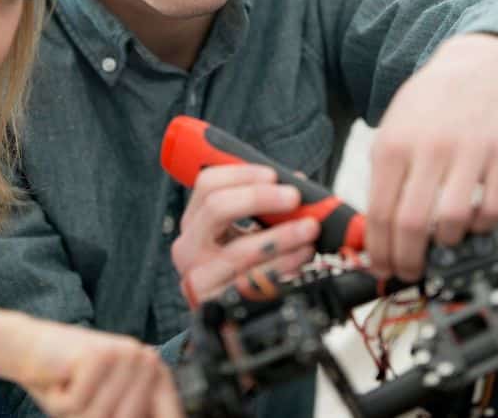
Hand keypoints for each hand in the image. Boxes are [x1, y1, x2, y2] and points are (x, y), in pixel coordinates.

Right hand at [10, 320, 183, 417]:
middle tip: (79, 398)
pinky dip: (59, 400)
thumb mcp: (104, 409)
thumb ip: (131, 413)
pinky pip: (76, 404)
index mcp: (153, 371)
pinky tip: (60, 377)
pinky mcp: (97, 354)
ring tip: (70, 388)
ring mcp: (124, 354)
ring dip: (75, 413)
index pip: (169, 413)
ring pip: (99, 417)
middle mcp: (144, 359)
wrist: (30, 346)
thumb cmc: (67, 385)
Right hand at [172, 163, 319, 305]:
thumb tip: (299, 184)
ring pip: (240, 250)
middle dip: (261, 198)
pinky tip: (301, 260)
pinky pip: (254, 284)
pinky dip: (284, 269)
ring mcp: (199, 279)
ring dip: (282, 237)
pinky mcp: (216, 306)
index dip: (242, 174)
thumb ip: (264, 209)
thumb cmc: (242, 269)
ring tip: (309, 230)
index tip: (274, 175)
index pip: (208, 184)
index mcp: (193, 223)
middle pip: (217, 208)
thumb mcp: (243, 235)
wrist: (233, 322)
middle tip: (294, 197)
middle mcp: (188, 249)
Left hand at [365, 33, 497, 281]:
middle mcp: (429, 148)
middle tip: (410, 271)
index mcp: (393, 144)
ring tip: (441, 243)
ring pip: (453, 221)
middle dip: (407, 260)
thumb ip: (384, 176)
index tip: (383, 268)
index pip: (380, 213)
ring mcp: (469, 151)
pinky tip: (472, 224)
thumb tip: (377, 231)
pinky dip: (481, 227)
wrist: (478, 67)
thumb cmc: (429, 106)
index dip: (380, 251)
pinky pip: (493, 208)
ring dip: (446, 245)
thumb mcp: (392, 129)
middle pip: (411, 224)